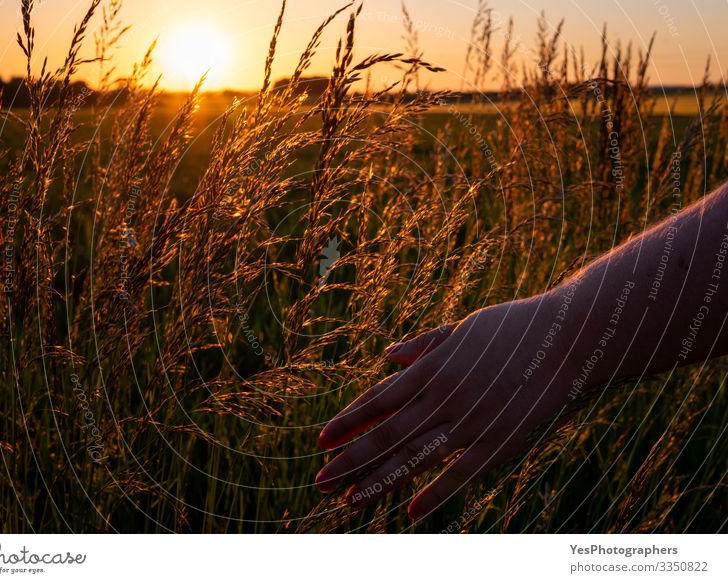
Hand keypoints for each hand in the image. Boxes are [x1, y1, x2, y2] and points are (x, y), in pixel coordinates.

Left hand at [315, 287, 580, 518]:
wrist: (572, 339)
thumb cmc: (518, 328)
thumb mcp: (464, 329)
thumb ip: (425, 345)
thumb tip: (388, 355)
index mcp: (433, 367)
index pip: (379, 400)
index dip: (348, 421)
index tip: (321, 440)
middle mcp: (443, 396)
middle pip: (386, 433)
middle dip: (349, 459)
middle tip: (318, 481)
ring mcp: (470, 421)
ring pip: (413, 456)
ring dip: (377, 479)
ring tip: (347, 499)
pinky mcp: (499, 443)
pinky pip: (459, 473)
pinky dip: (433, 493)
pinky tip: (408, 511)